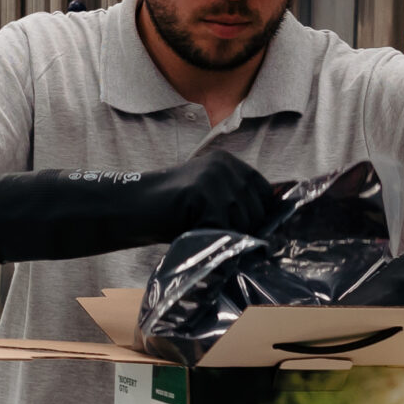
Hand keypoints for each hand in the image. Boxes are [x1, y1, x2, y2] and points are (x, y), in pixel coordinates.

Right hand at [146, 152, 284, 240]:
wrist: (133, 206)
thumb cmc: (172, 210)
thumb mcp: (210, 197)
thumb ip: (236, 201)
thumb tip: (271, 227)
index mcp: (228, 162)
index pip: (266, 192)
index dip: (261, 216)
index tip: (246, 230)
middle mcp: (224, 166)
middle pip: (257, 211)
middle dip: (244, 231)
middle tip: (218, 235)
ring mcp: (213, 178)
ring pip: (243, 223)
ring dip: (226, 238)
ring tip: (203, 233)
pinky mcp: (201, 195)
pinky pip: (223, 231)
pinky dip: (212, 241)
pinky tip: (194, 234)